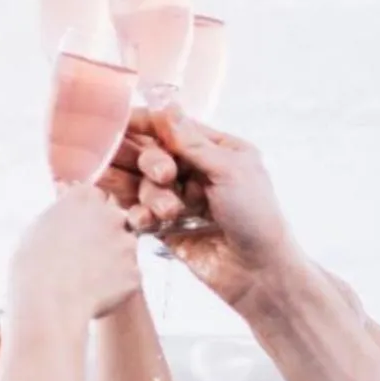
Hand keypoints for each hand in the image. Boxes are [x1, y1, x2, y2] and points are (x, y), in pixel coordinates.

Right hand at [8, 183, 141, 325]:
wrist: (49, 301)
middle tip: (84, 258)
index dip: (86, 217)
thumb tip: (64, 207)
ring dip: (113, 260)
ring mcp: (127, 243)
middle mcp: (111, 214)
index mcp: (84, 197)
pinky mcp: (134, 272)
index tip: (77, 233)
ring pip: (124, 249)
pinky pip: (127, 278)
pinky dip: (116, 287)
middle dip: (104, 235)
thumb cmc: (33, 266)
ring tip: (86, 280)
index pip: (94, 198)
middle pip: (115, 220)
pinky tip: (95, 295)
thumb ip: (60, 213)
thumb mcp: (38, 227)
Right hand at [118, 110, 296, 312]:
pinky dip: (140, 216)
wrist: (260, 274)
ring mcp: (180, 201)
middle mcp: (196, 172)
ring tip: (168, 212)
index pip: (173, 128)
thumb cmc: (258, 218)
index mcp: (217, 150)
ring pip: (143, 185)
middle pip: (152, 154)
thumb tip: (166, 106)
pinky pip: (140, 214)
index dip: (146, 124)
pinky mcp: (168, 229)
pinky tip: (146, 223)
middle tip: (165, 176)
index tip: (120, 120)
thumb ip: (192, 142)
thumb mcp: (229, 171)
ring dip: (150, 194)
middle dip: (151, 162)